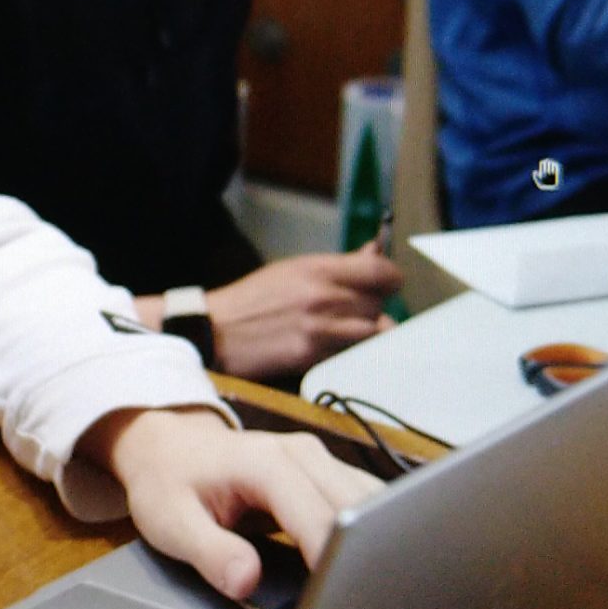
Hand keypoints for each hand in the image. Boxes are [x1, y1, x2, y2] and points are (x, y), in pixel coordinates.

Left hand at [84, 409, 383, 599]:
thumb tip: (247, 581)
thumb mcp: (172, 523)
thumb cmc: (168, 480)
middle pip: (360, 508)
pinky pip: (366, 501)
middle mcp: (303, 455)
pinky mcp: (328, 474)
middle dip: (369, 554)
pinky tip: (370, 564)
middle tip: (369, 605)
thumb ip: (210, 552)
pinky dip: (375, 531)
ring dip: (379, 541)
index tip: (344, 600)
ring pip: (374, 501)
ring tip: (375, 589)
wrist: (168, 446)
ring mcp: (320, 461)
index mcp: (267, 465)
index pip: (321, 517)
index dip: (336, 560)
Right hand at [203, 246, 401, 379]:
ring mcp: (319, 329)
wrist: (215, 331)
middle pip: (379, 302)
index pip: (380, 270)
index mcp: (317, 269)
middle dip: (375, 306)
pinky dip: (350, 351)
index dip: (391, 277)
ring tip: (349, 331)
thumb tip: (373, 251)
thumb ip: (337, 265)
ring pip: (373, 331)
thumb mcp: (293, 270)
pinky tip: (333, 347)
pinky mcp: (312, 357)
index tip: (389, 283)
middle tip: (356, 309)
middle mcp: (323, 297)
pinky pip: (350, 353)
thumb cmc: (253, 299)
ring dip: (367, 331)